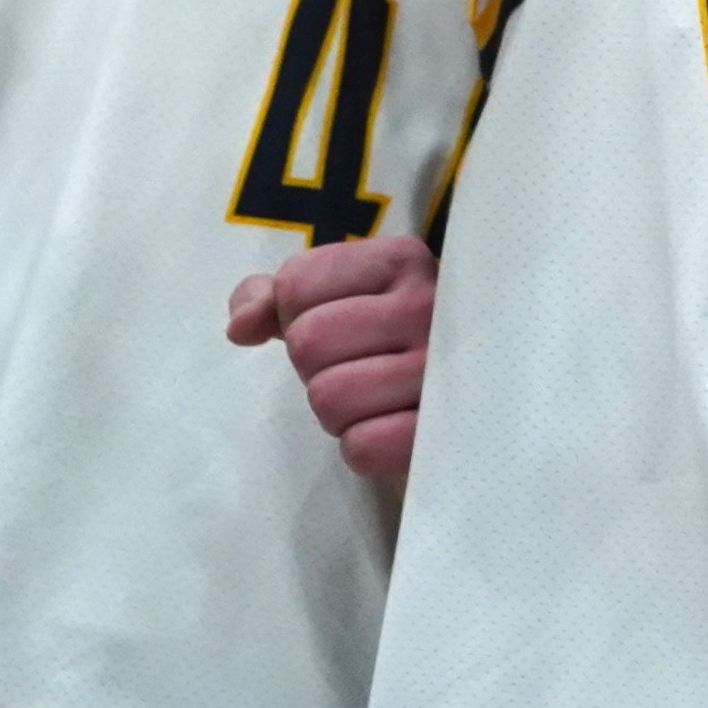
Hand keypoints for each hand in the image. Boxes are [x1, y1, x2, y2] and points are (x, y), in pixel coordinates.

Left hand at [232, 235, 434, 487]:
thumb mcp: (334, 303)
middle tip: (357, 370)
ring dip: (339, 413)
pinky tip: (392, 430)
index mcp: (401, 259)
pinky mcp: (444, 431)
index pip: (295, 284)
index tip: (339, 327)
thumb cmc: (386, 347)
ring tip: (375, 402)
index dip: (297, 316)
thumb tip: (240, 327)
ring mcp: (443, 367)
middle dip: (317, 369)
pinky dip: (363, 449)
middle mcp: (429, 302)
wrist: (467, 408)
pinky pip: (362, 446)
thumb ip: (274, 299)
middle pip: (307, 343)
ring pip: (329, 397)